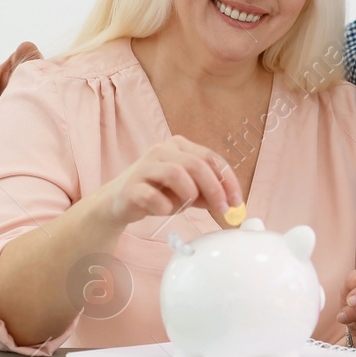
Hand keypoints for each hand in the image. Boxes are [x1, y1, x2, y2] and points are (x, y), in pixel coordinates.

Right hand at [92, 136, 242, 227]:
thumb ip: (208, 193)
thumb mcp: (188, 192)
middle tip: (223, 209)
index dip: (228, 180)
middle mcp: (162, 150)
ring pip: (176, 174)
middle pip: (196, 165)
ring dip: (188, 195)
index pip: (211, 158)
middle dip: (215, 189)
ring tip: (185, 206)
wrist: (117, 203)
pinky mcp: (130, 186)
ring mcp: (144, 166)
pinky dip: (165, 206)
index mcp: (179, 146)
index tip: (238, 201)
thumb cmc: (156, 193)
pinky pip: (152, 195)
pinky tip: (164, 210)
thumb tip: (231, 202)